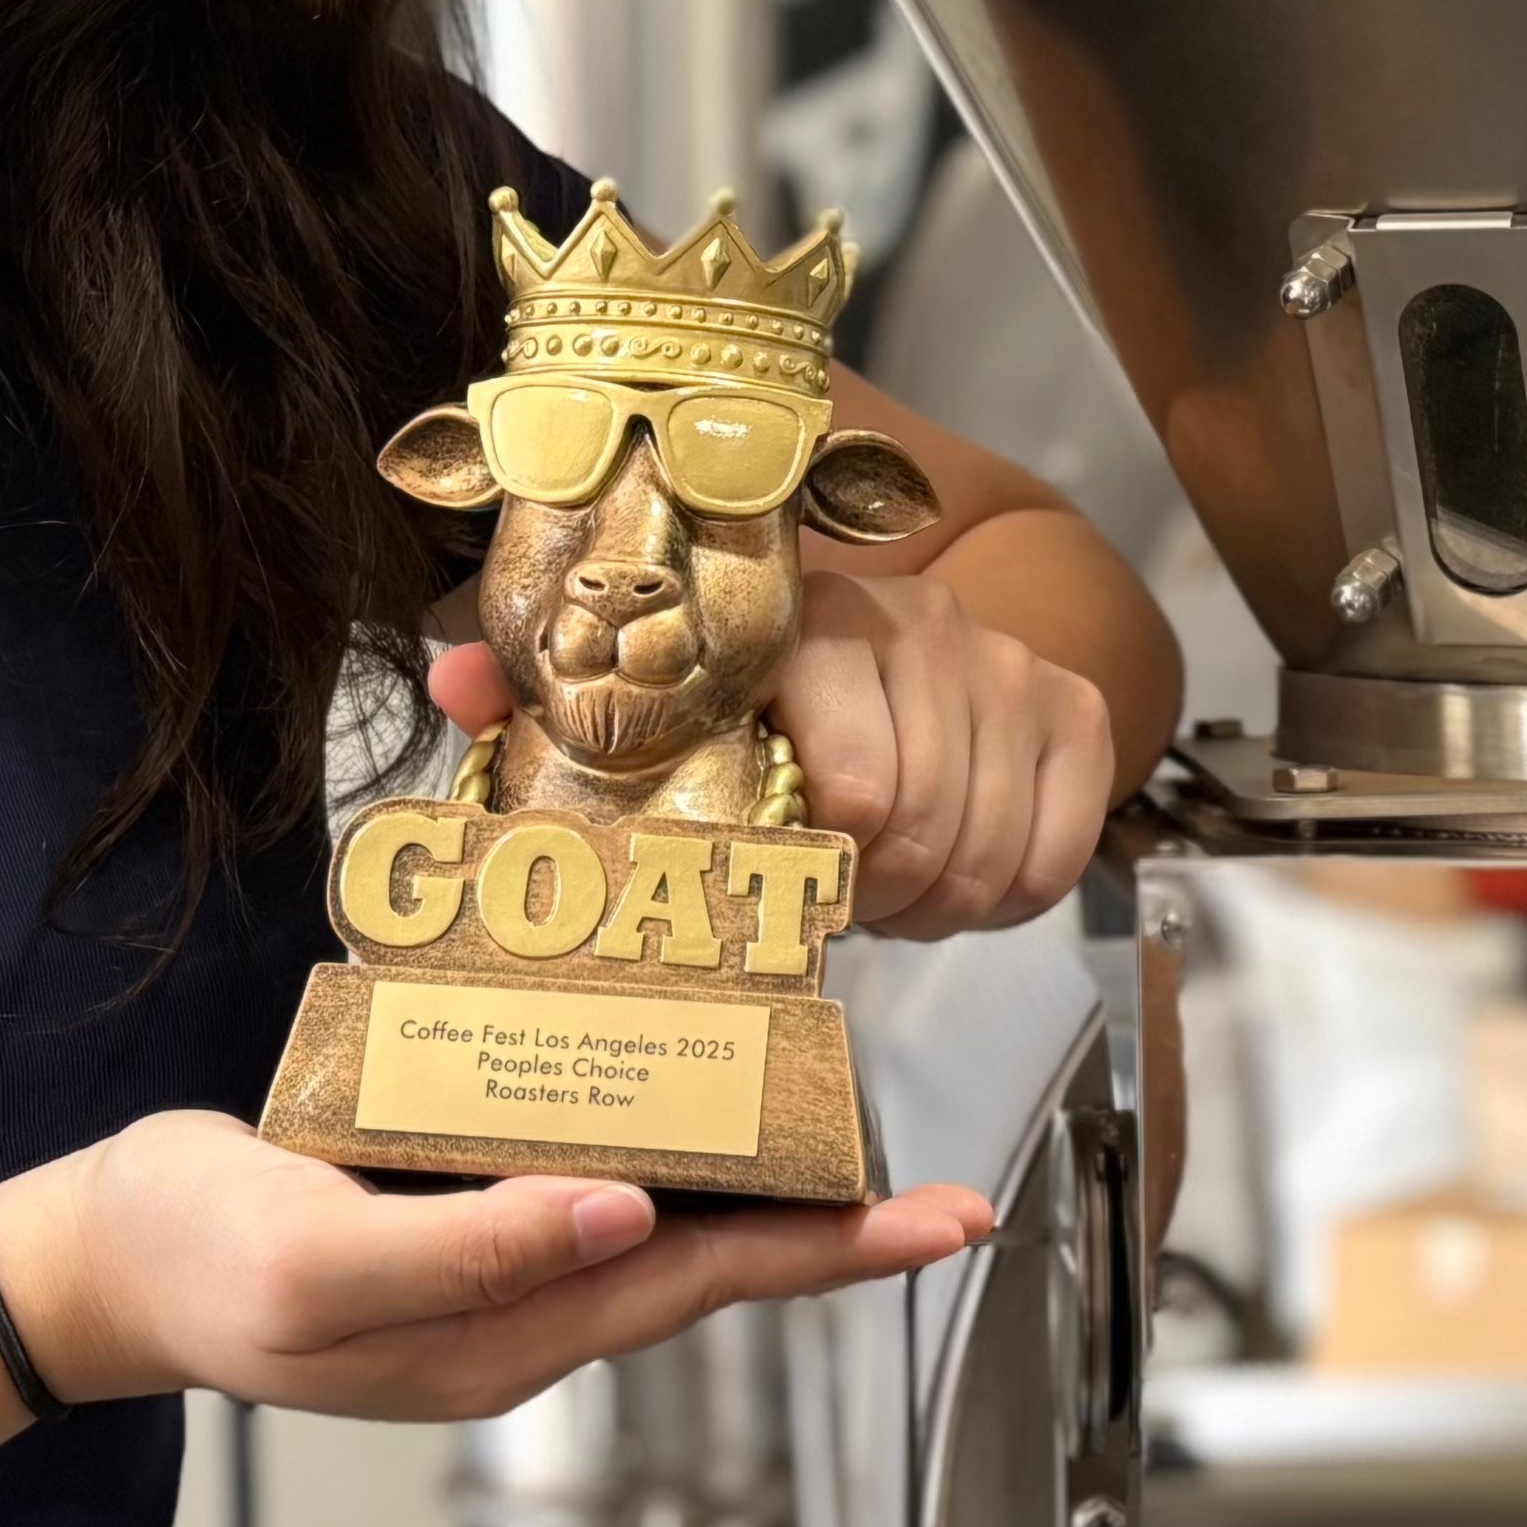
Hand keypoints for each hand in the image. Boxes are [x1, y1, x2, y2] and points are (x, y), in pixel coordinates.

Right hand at [0, 1112, 996, 1419]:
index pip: (704, 1285)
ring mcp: (491, 1272)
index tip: (941, 1224)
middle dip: (827, 1225)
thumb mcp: (317, 1263)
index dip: (829, 1252)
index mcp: (506, 1334)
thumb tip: (626, 1219)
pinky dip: (652, 1138)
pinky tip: (680, 1089)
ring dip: (750, 1179)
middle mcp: (523, 1313)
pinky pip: (585, 1181)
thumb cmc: (192, 1260)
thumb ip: (469, 1251)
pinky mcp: (454, 1219)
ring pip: (657, 1223)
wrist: (95, 1263)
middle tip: (941, 1189)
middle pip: (707, 1262)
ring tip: (842, 1126)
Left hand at [420, 574, 1113, 937]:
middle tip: (830, 898)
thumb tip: (454, 685)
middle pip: (923, 835)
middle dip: (871, 898)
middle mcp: (923, 626)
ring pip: (989, 856)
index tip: (777, 874)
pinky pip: (1060, 852)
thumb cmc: (744, 684)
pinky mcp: (1072, 709)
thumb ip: (540, 691)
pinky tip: (951, 876)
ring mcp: (1006, 665)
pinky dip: (1007, 892)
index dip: (817, 866)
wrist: (881, 628)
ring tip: (880, 886)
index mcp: (812, 622)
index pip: (855, 789)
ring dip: (933, 904)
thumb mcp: (636, 686)